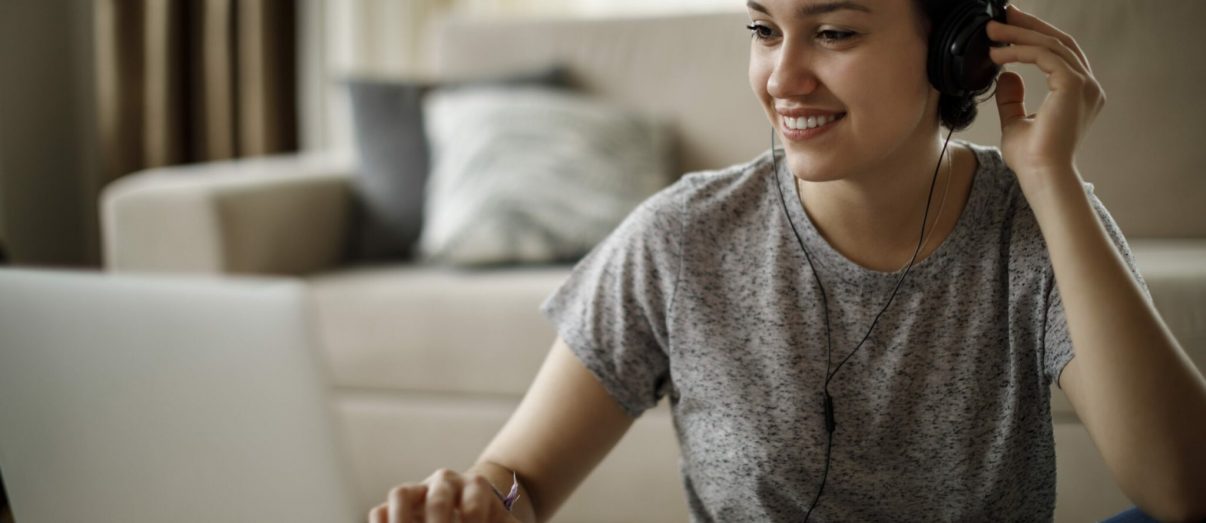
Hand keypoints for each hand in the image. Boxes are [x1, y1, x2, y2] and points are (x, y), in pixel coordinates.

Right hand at [367, 468, 522, 522]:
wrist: (475, 513)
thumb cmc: (491, 522)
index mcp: (476, 486)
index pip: (474, 500)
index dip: (473, 520)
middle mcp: (445, 483)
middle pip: (439, 496)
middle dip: (440, 522)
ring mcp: (418, 492)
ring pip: (401, 493)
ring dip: (402, 519)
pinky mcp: (396, 508)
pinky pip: (380, 510)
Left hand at [986, 4, 1104, 191]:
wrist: (1042, 176)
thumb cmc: (1032, 159)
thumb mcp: (1016, 123)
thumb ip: (1012, 99)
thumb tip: (1006, 75)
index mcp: (1079, 93)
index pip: (1060, 53)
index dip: (1035, 36)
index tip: (1009, 26)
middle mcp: (1088, 86)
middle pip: (1059, 41)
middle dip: (1029, 25)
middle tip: (1002, 14)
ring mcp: (1084, 85)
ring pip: (1051, 45)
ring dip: (1018, 35)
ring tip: (991, 32)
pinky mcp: (1072, 85)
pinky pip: (1044, 56)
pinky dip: (1019, 51)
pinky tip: (997, 54)